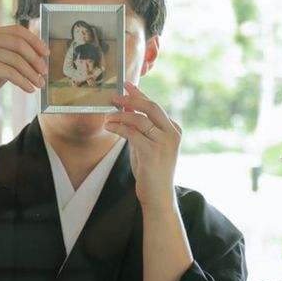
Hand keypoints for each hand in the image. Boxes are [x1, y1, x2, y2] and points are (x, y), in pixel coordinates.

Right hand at [0, 25, 48, 109]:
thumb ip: (11, 56)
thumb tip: (38, 56)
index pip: (17, 31)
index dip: (35, 41)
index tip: (46, 53)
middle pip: (19, 44)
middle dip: (36, 59)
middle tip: (45, 72)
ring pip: (17, 60)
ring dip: (32, 73)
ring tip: (39, 84)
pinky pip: (10, 73)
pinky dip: (23, 82)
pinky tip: (29, 89)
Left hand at [103, 82, 180, 208]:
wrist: (158, 195)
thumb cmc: (152, 171)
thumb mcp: (148, 145)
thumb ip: (141, 129)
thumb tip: (126, 111)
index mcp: (174, 130)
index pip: (155, 106)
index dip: (140, 94)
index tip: (127, 85)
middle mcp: (172, 134)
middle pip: (151, 107)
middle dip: (131, 99)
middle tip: (115, 97)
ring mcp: (164, 143)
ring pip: (140, 119)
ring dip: (120, 116)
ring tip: (107, 117)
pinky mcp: (152, 152)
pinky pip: (132, 133)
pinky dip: (119, 128)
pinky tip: (110, 127)